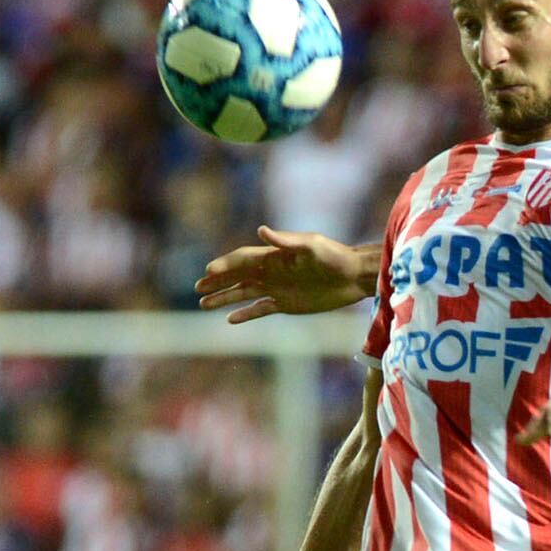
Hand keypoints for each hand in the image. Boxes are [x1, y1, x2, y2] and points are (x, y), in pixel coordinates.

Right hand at [196, 226, 369, 323]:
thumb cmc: (335, 257)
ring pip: (244, 293)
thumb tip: (261, 231)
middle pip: (238, 276)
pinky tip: (230, 319)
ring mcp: (277, 288)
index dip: (226, 264)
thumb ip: (286, 241)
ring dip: (225, 297)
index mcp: (275, 257)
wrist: (353, 276)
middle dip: (217, 281)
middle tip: (197, 287)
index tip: (208, 271)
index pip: (243, 260)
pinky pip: (260, 309)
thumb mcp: (312, 246)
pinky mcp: (286, 304)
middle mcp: (272, 272)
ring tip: (203, 304)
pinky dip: (246, 314)